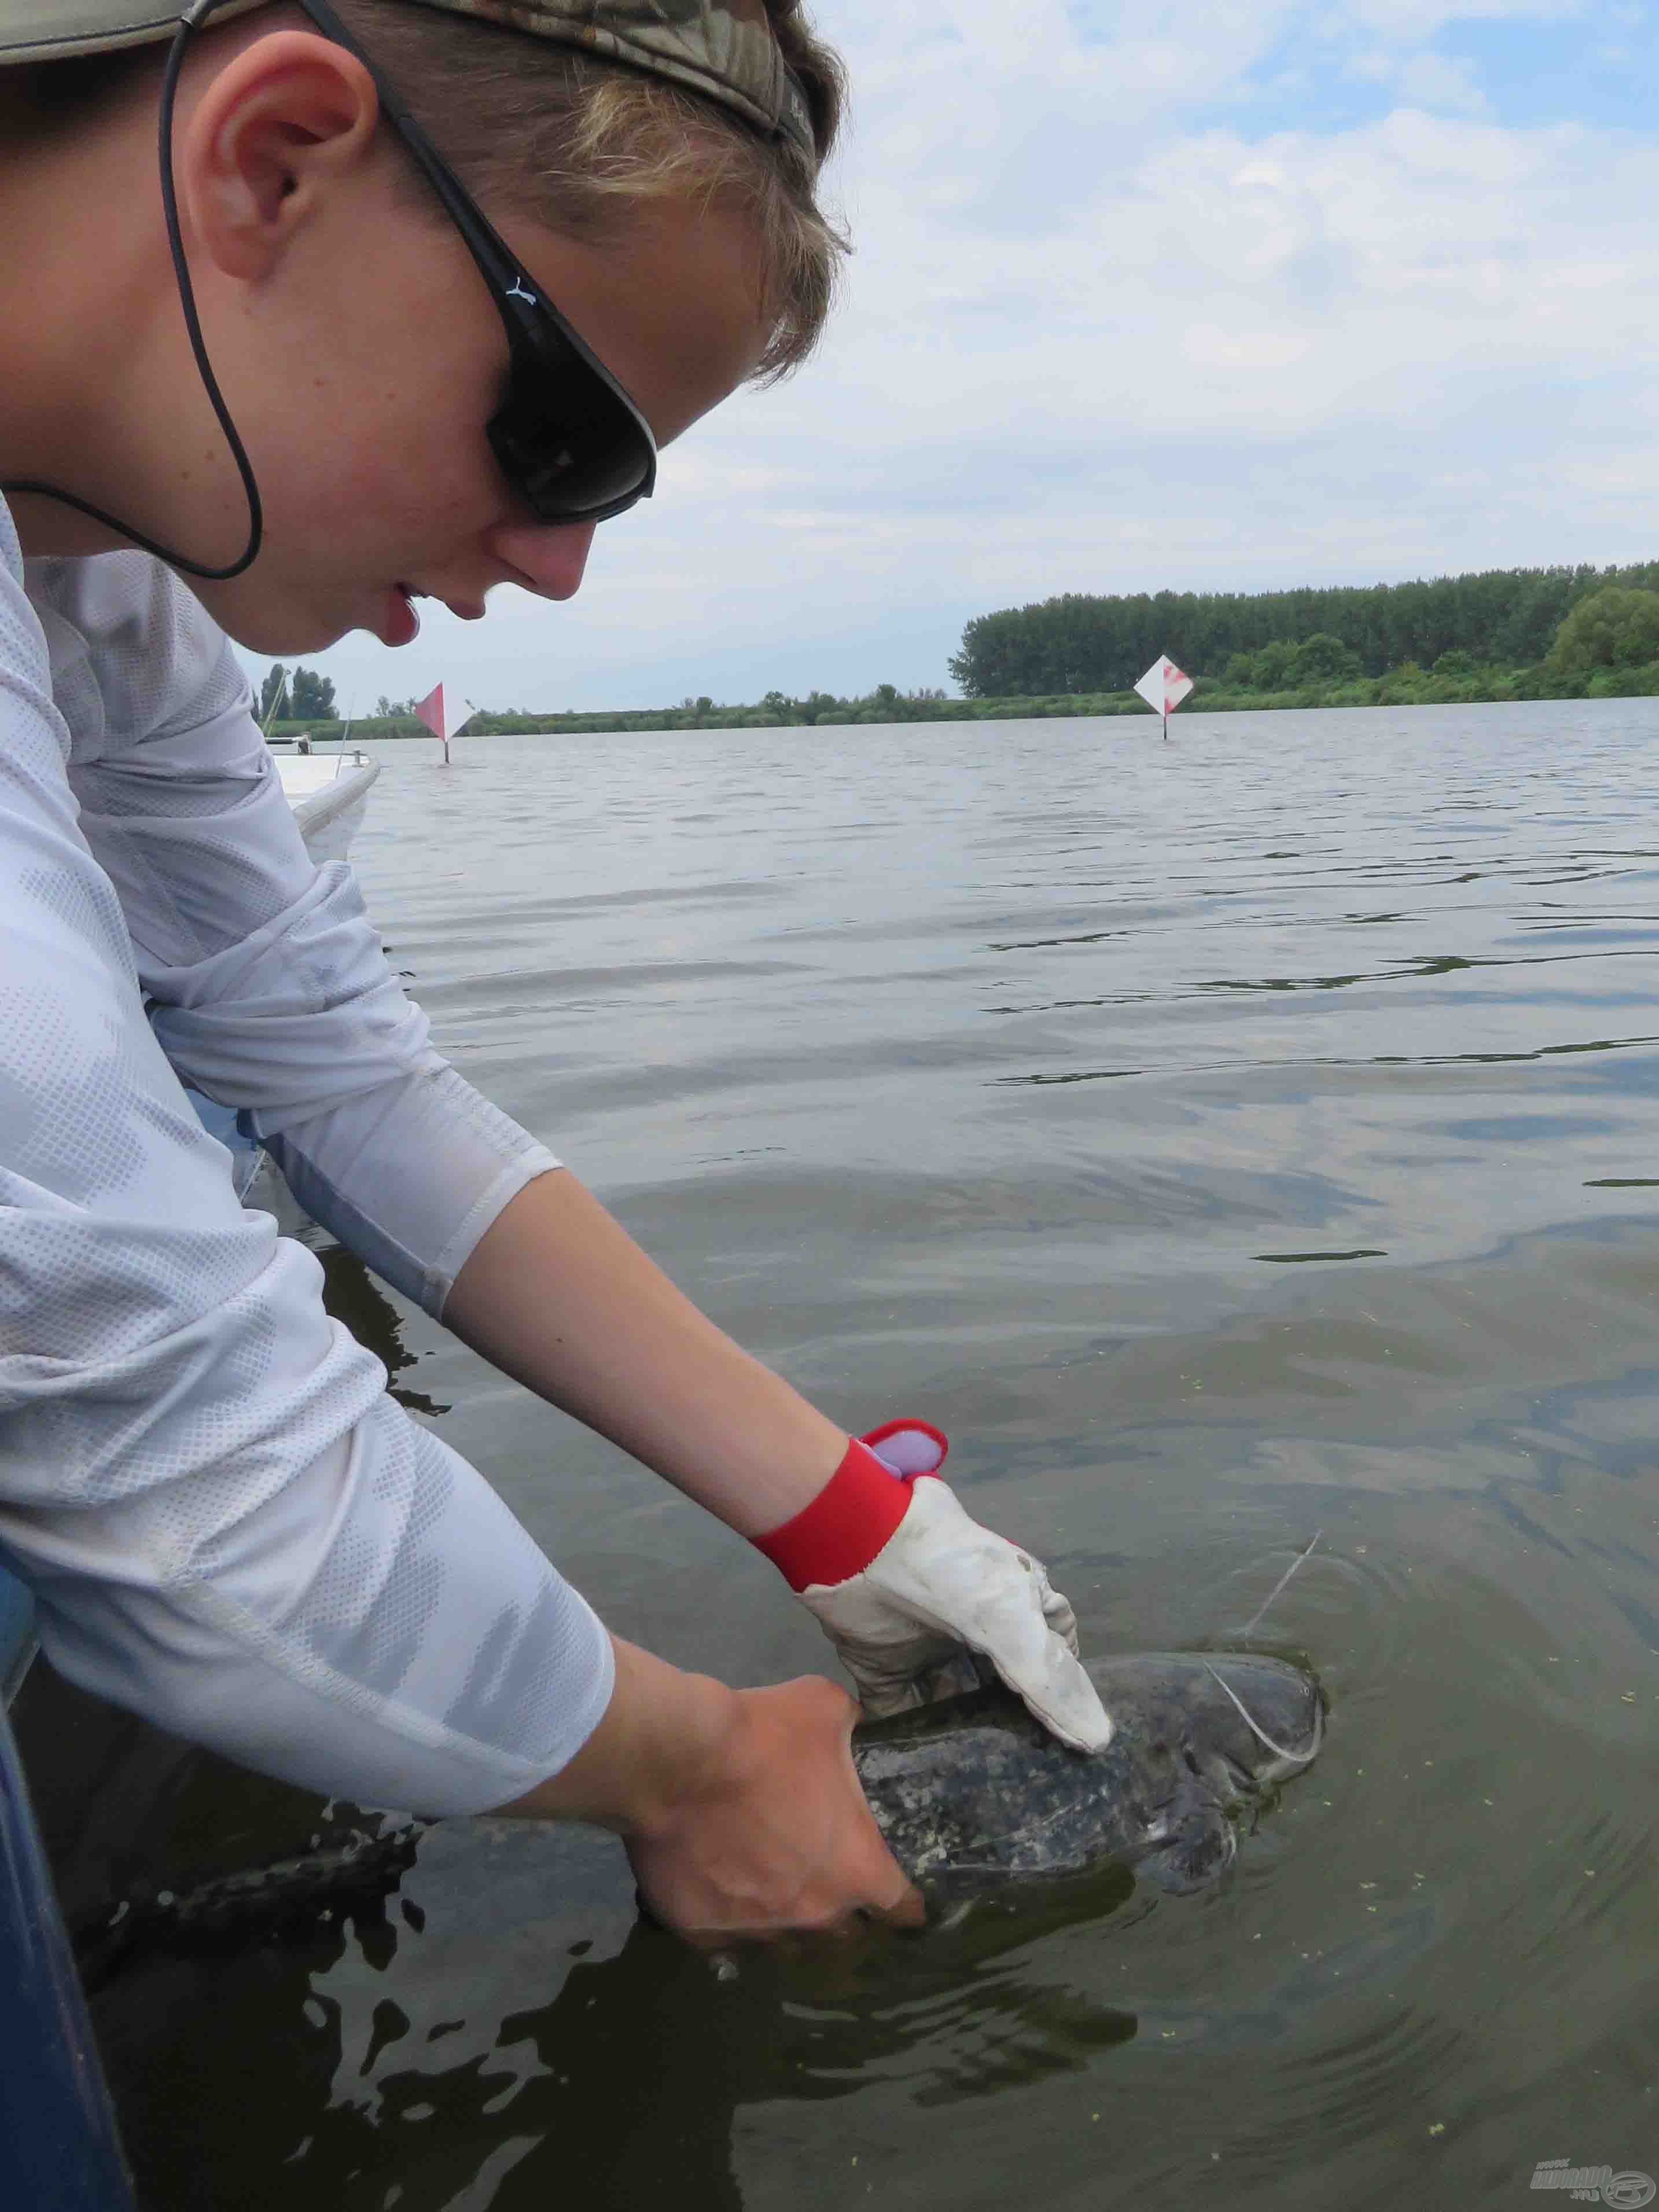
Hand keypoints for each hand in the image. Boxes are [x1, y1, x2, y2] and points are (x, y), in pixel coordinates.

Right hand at [627, 1675, 925, 1939]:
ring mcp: (757, 1930)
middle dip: (842, 1910)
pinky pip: (728, 1939)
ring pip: (785, 1942)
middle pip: (843, 1933)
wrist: (675, 1762)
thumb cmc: (761, 1737)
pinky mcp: (704, 1932)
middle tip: (827, 1877)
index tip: (904, 1901)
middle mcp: (813, 1914)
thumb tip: (849, 1723)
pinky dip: (729, 1919)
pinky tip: (720, 1891)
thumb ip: (848, 1725)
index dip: (906, 1903)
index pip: (900, 1907)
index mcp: (856, 1868)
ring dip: (786, 1919)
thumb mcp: (824, 1706)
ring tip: (771, 1886)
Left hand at [757, 1424, 1111, 1753]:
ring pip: (954, 1705)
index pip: (1053, 1660)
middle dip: (1014, 1728)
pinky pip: (901, 1712)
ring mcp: (927, 1648)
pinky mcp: (883, 1666)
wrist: (858, 1542)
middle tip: (1028, 1778)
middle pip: (1003, 1690)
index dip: (1065, 1699)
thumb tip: (1099, 1741)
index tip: (1073, 1748)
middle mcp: (974, 1630)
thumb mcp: (1011, 1620)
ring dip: (964, 1738)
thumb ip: (1050, 1682)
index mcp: (1014, 1607)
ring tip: (980, 1789)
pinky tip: (924, 1774)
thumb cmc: (949, 1572)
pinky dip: (910, 1738)